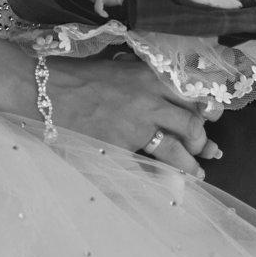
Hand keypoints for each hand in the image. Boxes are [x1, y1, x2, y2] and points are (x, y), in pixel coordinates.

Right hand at [44, 57, 220, 177]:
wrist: (44, 89)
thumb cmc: (75, 75)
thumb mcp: (116, 67)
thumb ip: (140, 78)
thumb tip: (159, 89)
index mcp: (148, 78)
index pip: (189, 96)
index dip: (205, 110)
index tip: (212, 118)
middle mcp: (148, 102)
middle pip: (190, 125)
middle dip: (201, 141)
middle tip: (206, 150)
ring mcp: (134, 127)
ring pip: (175, 150)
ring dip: (189, 165)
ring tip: (197, 174)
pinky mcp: (118, 148)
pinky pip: (144, 170)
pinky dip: (157, 181)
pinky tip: (165, 189)